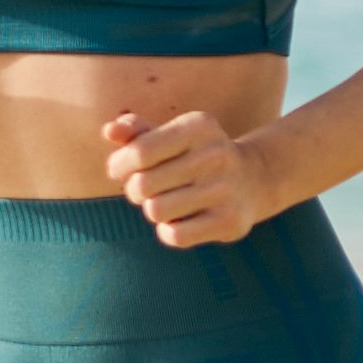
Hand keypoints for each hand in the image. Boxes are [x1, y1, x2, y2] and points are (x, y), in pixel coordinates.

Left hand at [104, 103, 275, 246]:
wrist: (253, 179)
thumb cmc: (194, 154)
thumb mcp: (170, 135)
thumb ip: (136, 131)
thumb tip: (109, 131)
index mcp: (198, 126)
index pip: (140, 152)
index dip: (120, 165)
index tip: (120, 170)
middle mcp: (216, 154)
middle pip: (143, 184)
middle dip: (135, 189)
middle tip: (147, 188)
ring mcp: (226, 189)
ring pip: (156, 211)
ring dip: (153, 210)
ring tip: (167, 201)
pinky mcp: (230, 222)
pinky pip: (175, 236)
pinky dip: (168, 231)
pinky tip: (180, 220)